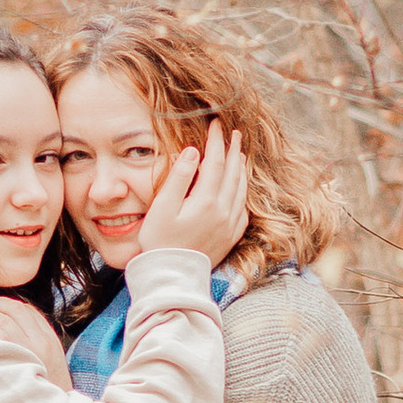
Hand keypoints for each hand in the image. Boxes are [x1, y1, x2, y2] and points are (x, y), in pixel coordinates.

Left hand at [0, 295, 70, 384]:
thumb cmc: (48, 387)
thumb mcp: (51, 359)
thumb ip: (37, 339)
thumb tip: (11, 324)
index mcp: (49, 339)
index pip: (29, 310)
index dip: (8, 302)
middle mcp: (40, 342)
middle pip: (15, 310)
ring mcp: (27, 350)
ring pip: (4, 320)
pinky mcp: (13, 360)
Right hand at [132, 121, 247, 267]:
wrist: (171, 278)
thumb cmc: (159, 242)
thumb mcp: (162, 207)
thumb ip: (178, 177)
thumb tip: (193, 151)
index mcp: (206, 201)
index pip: (215, 162)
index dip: (216, 141)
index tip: (215, 124)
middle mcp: (224, 211)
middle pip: (233, 172)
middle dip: (233, 150)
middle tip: (233, 133)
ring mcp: (230, 225)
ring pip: (241, 189)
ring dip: (240, 168)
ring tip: (239, 154)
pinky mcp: (231, 236)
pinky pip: (243, 207)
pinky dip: (242, 191)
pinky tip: (239, 187)